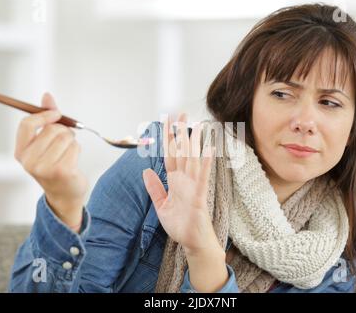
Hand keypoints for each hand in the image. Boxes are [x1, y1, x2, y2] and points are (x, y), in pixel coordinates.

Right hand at [14, 93, 87, 230]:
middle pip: (51, 129)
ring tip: (68, 152)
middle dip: (63, 130)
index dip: (44, 115)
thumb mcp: (46, 143)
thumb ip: (46, 119)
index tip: (56, 113)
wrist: (65, 193)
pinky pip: (75, 147)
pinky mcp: (62, 171)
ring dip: (72, 141)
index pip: (27, 124)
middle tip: (65, 141)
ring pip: (65, 137)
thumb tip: (47, 95)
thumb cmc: (54, 164)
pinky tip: (73, 161)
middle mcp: (29, 161)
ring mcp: (45, 168)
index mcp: (20, 152)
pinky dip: (77, 150)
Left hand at [142, 114, 220, 255]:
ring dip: (194, 142)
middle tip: (181, 113)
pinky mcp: (200, 195)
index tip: (166, 122)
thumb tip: (145, 170)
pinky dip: (206, 163)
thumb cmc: (180, 224)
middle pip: (182, 151)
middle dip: (180, 133)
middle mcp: (184, 179)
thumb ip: (154, 187)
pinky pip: (203, 177)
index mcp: (174, 180)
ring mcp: (193, 186)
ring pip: (193, 159)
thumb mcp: (161, 205)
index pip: (170, 154)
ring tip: (195, 124)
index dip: (167, 138)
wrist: (192, 241)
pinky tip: (209, 149)